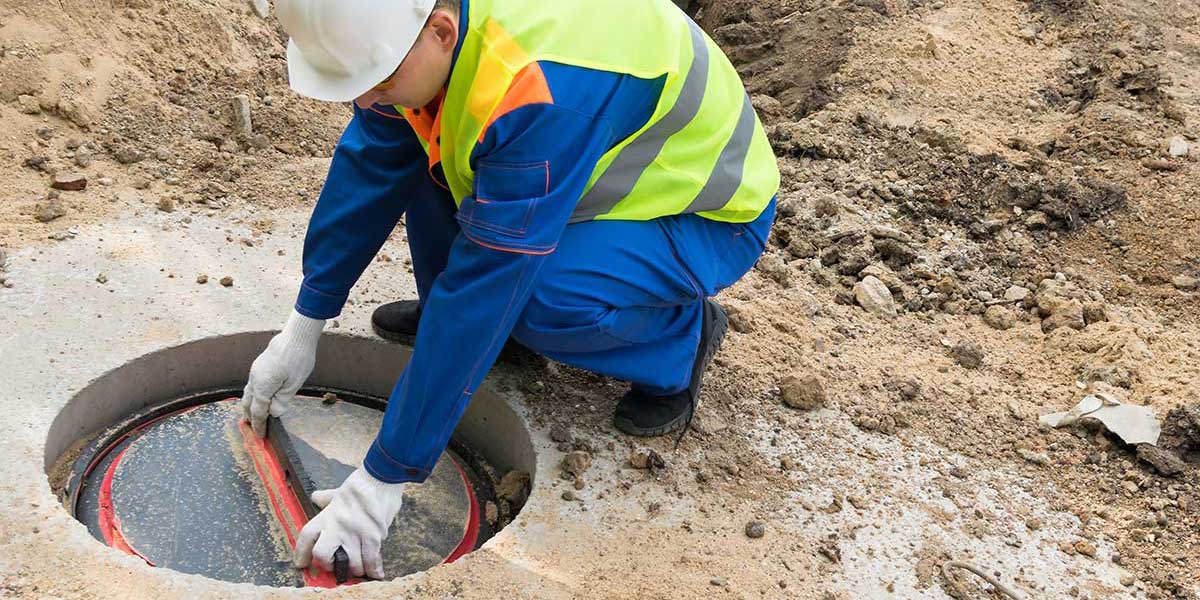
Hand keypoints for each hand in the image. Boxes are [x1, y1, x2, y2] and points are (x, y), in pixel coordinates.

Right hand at [240, 310, 325, 435]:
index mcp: (262, 387)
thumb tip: (274, 413)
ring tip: (253, 418)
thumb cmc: (297, 359)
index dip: (259, 425)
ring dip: (249, 407)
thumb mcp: (294, 384)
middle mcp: (254, 380)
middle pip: (248, 404)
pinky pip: (252, 386)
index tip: (261, 436)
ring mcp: (255, 372)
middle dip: (250, 418)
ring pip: (248, 394)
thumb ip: (282, 400)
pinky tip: (259, 399)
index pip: (258, 412)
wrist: (296, 336)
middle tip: (254, 431)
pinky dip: (253, 396)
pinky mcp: (259, 366)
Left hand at [294, 467, 405, 579]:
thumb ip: (327, 498)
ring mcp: (355, 532)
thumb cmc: (361, 484)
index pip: (307, 536)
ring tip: (360, 568)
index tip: (301, 563)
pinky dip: (374, 569)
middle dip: (328, 565)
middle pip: (322, 555)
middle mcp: (337, 526)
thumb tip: (316, 497)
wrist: (381, 476)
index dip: (301, 553)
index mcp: (327, 515)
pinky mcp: (373, 535)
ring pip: (351, 563)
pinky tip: (376, 574)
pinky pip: (371, 559)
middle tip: (336, 565)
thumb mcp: (339, 492)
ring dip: (357, 568)